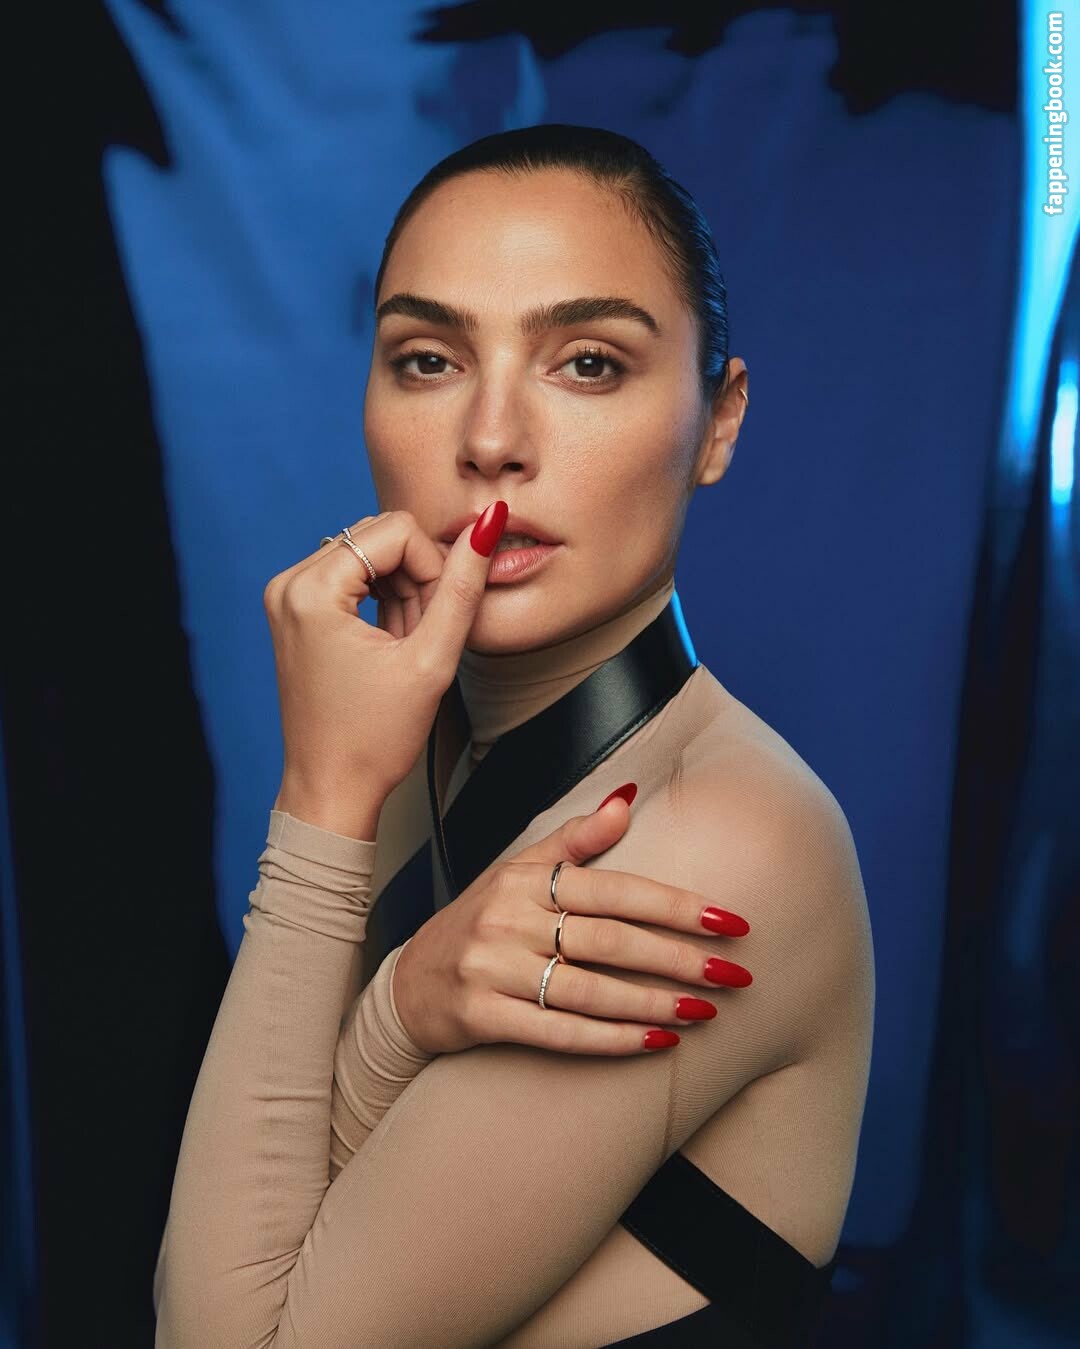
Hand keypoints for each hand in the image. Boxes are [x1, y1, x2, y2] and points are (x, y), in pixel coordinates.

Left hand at [264, 502, 508, 835]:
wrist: (331, 789)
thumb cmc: (374, 739)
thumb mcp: (431, 660)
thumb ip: (462, 588)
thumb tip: (488, 523)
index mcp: (310, 590)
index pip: (396, 531)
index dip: (434, 568)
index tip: (438, 620)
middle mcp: (288, 584)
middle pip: (380, 536)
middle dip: (417, 577)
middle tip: (426, 635)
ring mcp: (287, 597)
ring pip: (369, 554)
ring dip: (403, 589)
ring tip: (409, 645)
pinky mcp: (295, 611)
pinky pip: (351, 575)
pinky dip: (381, 598)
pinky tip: (393, 641)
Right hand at [392, 787, 752, 1055]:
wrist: (409, 985)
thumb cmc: (479, 923)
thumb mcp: (518, 871)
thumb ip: (575, 840)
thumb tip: (628, 797)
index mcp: (526, 880)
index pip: (615, 889)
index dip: (676, 906)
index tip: (730, 921)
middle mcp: (509, 919)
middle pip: (610, 940)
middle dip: (679, 959)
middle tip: (733, 974)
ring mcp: (493, 969)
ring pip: (590, 990)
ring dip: (654, 1004)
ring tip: (704, 1013)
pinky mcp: (482, 1016)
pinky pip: (558, 1031)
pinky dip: (611, 1040)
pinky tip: (655, 1043)